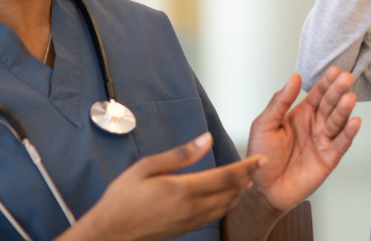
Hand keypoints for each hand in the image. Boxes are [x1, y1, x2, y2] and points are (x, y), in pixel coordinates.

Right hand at [64, 133, 263, 240]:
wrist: (111, 232)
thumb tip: (205, 139)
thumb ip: (181, 154)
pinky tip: (226, 197)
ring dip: (239, 192)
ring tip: (246, 179)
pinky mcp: (186, 229)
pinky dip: (227, 204)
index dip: (247, 167)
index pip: (226, 176)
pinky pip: (215, 216)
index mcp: (184, 190)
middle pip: (231, 192)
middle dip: (247, 178)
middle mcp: (192, 208)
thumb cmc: (123, 198)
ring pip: (226, 206)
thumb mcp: (147, 167)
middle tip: (257, 165)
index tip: (260, 158)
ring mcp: (190, 221)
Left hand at [245, 67, 360, 213]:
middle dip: (338, 91)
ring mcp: (323, 141)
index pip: (317, 94)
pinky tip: (355, 122)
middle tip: (346, 79)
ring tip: (349, 98)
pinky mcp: (329, 158)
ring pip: (337, 121)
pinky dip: (349, 133)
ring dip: (344, 110)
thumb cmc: (262, 155)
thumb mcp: (264, 124)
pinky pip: (341, 143)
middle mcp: (315, 124)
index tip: (334, 71)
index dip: (326, 83)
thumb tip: (294, 78)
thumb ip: (280, 101)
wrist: (264, 188)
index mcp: (300, 114)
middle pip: (330, 104)